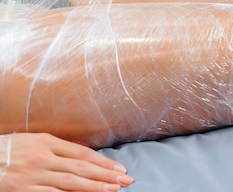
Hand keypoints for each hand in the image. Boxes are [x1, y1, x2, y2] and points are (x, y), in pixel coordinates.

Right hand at [0, 133, 133, 191]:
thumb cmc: (7, 150)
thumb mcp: (32, 142)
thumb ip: (56, 149)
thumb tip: (83, 158)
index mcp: (46, 142)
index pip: (82, 153)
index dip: (102, 162)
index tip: (120, 168)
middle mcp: (43, 157)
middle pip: (81, 166)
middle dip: (106, 174)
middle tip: (126, 179)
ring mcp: (34, 175)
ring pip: (70, 181)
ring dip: (93, 186)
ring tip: (112, 189)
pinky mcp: (24, 190)